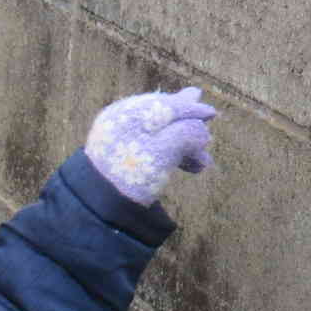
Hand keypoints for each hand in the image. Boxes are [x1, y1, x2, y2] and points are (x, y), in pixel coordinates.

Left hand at [84, 87, 217, 203]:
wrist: (98, 206)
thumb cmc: (132, 176)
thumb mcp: (164, 153)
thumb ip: (187, 134)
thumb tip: (203, 131)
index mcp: (131, 114)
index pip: (168, 105)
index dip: (193, 109)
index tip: (212, 113)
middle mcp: (123, 119)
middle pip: (165, 117)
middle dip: (190, 130)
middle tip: (207, 139)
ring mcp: (119, 135)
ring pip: (160, 133)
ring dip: (184, 145)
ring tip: (201, 164)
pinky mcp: (119, 152)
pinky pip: (151, 145)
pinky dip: (170, 152)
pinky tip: (185, 165)